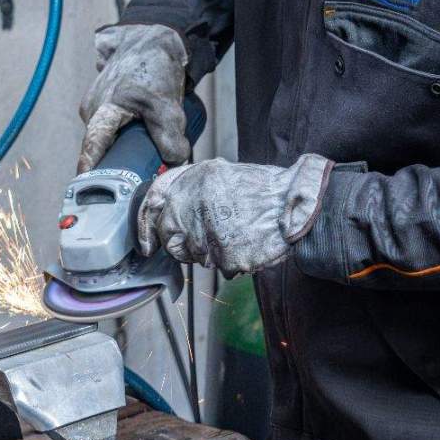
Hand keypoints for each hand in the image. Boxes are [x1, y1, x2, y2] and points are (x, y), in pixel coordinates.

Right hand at [78, 24, 189, 173]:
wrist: (152, 37)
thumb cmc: (153, 66)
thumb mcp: (166, 105)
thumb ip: (169, 136)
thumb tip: (173, 161)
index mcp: (103, 110)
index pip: (92, 148)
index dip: (90, 170)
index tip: (86, 189)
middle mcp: (94, 109)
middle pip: (102, 146)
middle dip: (117, 160)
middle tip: (135, 176)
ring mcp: (97, 103)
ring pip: (110, 134)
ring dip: (125, 144)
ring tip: (146, 149)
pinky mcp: (105, 99)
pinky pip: (113, 123)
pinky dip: (126, 131)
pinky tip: (142, 130)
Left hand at [137, 155, 333, 276]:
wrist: (294, 203)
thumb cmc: (263, 188)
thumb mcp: (220, 173)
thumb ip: (193, 191)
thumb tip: (172, 209)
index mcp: (191, 183)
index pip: (152, 205)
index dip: (145, 225)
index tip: (146, 242)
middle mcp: (193, 208)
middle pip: (170, 238)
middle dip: (183, 243)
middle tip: (207, 237)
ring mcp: (207, 235)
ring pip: (197, 255)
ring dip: (212, 252)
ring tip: (236, 234)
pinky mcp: (225, 257)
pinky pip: (222, 266)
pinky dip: (233, 260)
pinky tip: (247, 244)